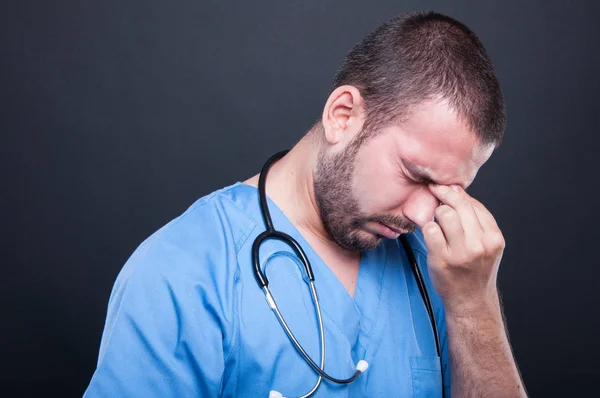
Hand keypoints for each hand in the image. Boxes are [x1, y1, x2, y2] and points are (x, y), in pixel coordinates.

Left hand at [423, 184, 504, 314]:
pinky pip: (430, 230)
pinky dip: (427, 228)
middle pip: (460, 206)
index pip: (475, 205)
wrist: (470, 301)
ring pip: (445, 214)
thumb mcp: (486, 245)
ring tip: (437, 221)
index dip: (458, 194)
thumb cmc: (475, 270)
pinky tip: (430, 234)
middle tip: (435, 191)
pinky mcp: (442, 259)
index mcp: (494, 238)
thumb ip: (475, 220)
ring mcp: (461, 253)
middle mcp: (480, 245)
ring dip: (437, 214)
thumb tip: (457, 190)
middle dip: (445, 196)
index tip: (446, 188)